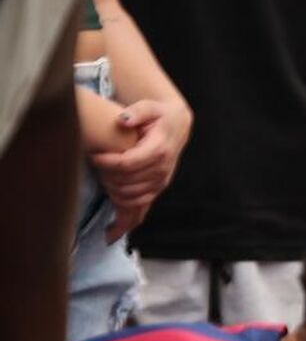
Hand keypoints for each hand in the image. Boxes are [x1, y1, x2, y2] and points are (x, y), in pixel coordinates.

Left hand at [91, 98, 191, 238]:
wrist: (176, 124)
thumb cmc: (159, 115)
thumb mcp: (150, 107)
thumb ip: (137, 111)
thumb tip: (123, 120)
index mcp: (159, 150)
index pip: (128, 164)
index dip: (107, 163)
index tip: (94, 156)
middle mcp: (162, 169)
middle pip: (127, 183)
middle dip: (107, 176)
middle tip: (95, 165)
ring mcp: (160, 182)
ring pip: (131, 198)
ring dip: (112, 192)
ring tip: (102, 178)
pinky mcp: (156, 189)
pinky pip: (141, 209)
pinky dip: (126, 222)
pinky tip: (111, 233)